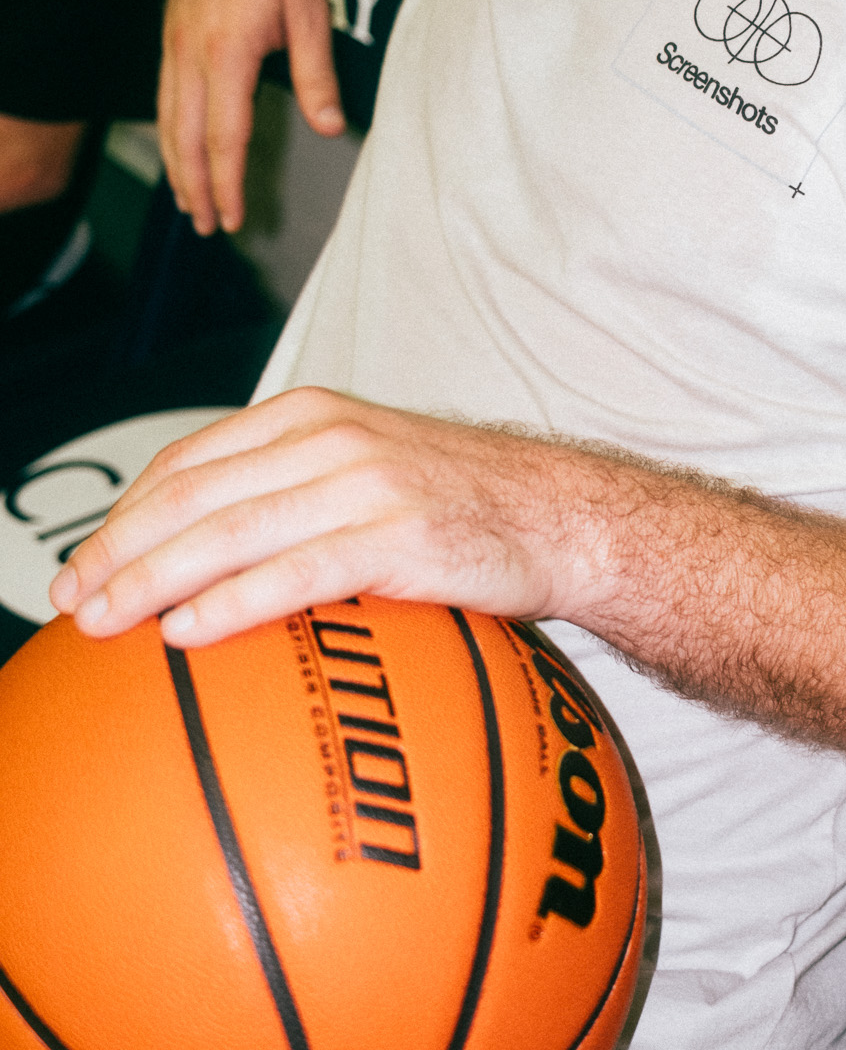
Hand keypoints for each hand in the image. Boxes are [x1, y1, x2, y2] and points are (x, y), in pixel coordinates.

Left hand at [47, 390, 606, 646]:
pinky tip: (185, 632)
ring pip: (228, 530)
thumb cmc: (466, 507)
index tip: (83, 564)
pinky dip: (229, 602)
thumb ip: (295, 492)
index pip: (189, 460)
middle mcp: (329, 437)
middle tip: (73, 604)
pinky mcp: (397, 536)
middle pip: (192, 493)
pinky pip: (292, 572)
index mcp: (311, 416)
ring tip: (106, 622)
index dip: (124, 513)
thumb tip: (210, 556)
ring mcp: (363, 483)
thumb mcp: (370, 473)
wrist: (567, 515)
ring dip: (152, 579)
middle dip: (118, 550)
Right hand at [158, 0, 344, 235]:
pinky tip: (181, 148)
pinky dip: (172, 130)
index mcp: (225, 51)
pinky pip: (166, 93)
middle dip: (195, 187)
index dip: (227, 183)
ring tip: (189, 201)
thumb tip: (329, 129)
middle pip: (186, 137)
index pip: (224, 137)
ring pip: (167, 118)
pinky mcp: (172, 31)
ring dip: (177, 165)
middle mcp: (190, 50)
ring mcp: (174, 40)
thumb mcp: (312, 14)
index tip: (232, 218)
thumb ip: (318, 76)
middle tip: (208, 226)